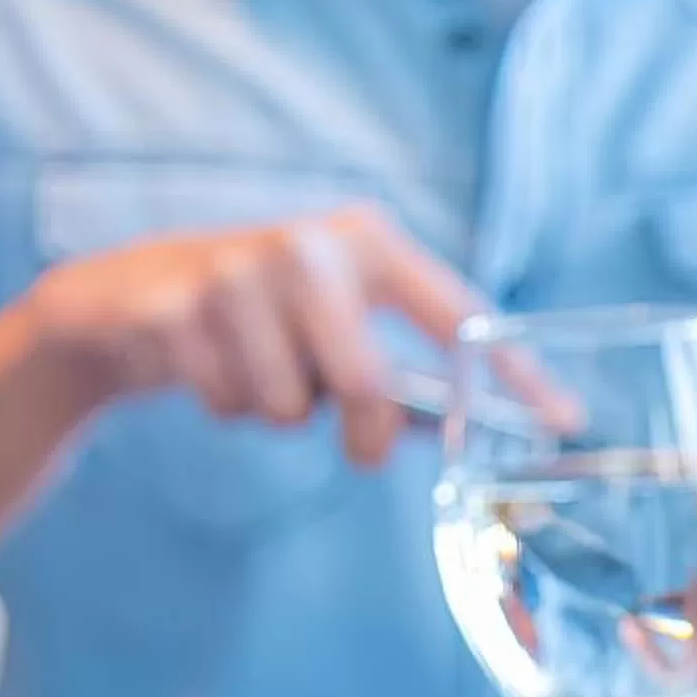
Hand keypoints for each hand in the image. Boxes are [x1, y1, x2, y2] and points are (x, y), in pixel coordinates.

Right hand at [12, 205, 479, 466]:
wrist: (132, 296)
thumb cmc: (267, 318)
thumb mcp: (341, 326)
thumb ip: (409, 375)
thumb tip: (489, 431)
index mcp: (370, 244)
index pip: (460, 315)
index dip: (513, 374)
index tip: (564, 419)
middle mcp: (310, 245)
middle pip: (369, 382)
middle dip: (369, 433)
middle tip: (366, 452)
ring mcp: (236, 271)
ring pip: (291, 404)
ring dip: (282, 412)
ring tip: (264, 375)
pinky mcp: (174, 307)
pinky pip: (230, 404)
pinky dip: (228, 407)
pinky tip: (213, 368)